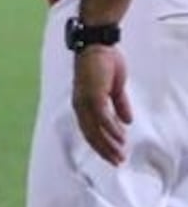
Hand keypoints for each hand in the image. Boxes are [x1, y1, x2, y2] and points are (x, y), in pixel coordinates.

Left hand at [72, 45, 132, 165]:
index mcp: (82, 103)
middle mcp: (80, 104)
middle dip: (104, 150)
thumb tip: (126, 122)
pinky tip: (120, 138)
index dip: (100, 144)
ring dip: (108, 144)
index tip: (113, 156)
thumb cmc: (103, 62)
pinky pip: (101, 117)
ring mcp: (84, 99)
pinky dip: (110, 129)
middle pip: (90, 133)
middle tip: (117, 162)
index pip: (89, 130)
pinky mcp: (92, 94)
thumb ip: (119, 104)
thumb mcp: (114, 88)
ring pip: (94, 129)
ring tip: (120, 155)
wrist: (98, 44)